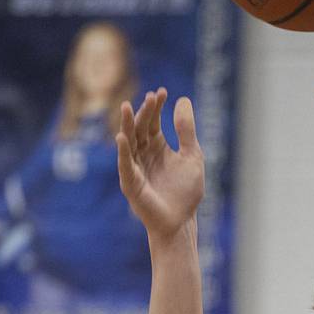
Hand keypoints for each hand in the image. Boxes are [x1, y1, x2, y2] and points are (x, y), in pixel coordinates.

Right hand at [116, 88, 204, 239]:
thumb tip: (182, 100)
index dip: (155, 107)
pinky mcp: (130, 183)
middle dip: (143, 112)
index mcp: (157, 146)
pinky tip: (122, 137)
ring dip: (127, 125)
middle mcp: (143, 154)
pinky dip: (123, 151)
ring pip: (129, 142)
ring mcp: (135, 167)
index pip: (152, 121)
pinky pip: (125, 164)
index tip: (161, 92)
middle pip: (139, 128)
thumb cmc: (185, 192)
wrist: (181, 221)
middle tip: (150, 97)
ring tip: (127, 107)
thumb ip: (186, 131)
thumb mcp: (192, 156)